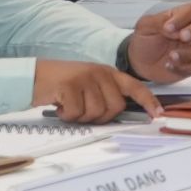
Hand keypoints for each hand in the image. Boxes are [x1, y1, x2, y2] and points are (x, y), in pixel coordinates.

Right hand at [32, 60, 155, 124]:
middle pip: (114, 108)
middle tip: (81, 110)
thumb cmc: (61, 86)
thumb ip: (106, 94)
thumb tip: (120, 113)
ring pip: (95, 113)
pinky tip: (58, 105)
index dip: (148, 101)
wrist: (32, 77)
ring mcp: (85, 78)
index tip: (158, 114)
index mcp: (108, 73)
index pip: (135, 87)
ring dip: (79, 117)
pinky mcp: (70, 85)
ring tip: (68, 105)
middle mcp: (100, 73)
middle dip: (99, 117)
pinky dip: (65, 115)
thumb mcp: (89, 85)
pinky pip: (75, 113)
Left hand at [124, 3, 190, 82]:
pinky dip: (185, 66)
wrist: (140, 63)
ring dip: (190, 52)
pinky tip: (170, 65)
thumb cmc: (145, 40)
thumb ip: (158, 21)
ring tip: (171, 56)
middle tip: (182, 37)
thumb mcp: (145, 26)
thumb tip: (171, 26)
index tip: (167, 28)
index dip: (184, 18)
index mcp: (182, 16)